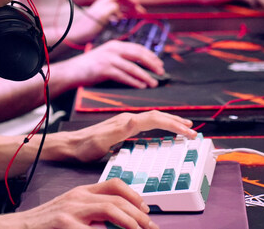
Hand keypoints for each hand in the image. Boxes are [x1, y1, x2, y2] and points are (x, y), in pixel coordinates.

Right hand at [13, 179, 157, 228]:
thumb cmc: (45, 225)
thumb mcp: (70, 211)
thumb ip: (91, 212)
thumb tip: (116, 221)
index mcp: (81, 192)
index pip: (113, 184)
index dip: (133, 195)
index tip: (145, 208)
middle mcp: (78, 197)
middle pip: (116, 198)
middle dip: (138, 214)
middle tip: (150, 227)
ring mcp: (71, 210)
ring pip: (110, 209)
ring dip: (129, 222)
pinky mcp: (65, 224)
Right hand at [65, 40, 165, 87]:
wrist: (71, 71)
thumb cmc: (89, 67)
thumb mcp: (106, 56)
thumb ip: (120, 57)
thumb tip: (139, 66)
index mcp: (115, 45)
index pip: (138, 47)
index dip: (151, 55)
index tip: (159, 63)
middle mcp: (113, 49)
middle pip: (138, 55)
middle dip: (152, 64)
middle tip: (161, 72)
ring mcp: (108, 59)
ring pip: (133, 67)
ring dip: (146, 76)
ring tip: (154, 83)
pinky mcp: (104, 69)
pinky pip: (123, 76)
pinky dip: (134, 81)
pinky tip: (141, 86)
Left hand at [65, 110, 197, 162]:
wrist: (71, 146)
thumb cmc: (85, 146)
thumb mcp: (102, 140)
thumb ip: (119, 130)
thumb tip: (135, 119)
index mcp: (127, 121)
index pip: (156, 119)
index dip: (173, 124)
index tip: (188, 131)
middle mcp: (128, 119)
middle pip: (158, 116)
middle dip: (176, 122)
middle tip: (193, 130)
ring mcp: (126, 123)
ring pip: (154, 119)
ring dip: (170, 122)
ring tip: (184, 127)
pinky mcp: (124, 128)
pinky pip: (148, 124)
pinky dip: (160, 126)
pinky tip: (162, 131)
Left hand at [73, 0, 144, 43]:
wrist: (76, 36)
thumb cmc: (86, 28)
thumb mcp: (100, 17)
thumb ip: (110, 9)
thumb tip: (119, 7)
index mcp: (104, 2)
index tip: (137, 4)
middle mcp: (103, 5)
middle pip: (120, 0)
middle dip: (131, 4)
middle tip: (140, 12)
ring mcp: (102, 11)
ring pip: (118, 7)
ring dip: (127, 10)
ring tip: (134, 16)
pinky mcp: (101, 18)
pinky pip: (114, 14)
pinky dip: (121, 16)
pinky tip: (121, 22)